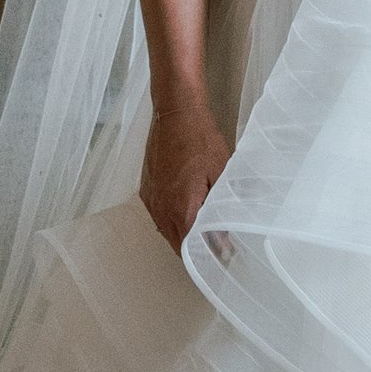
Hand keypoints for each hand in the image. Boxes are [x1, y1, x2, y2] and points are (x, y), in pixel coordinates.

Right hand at [141, 102, 229, 252]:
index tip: (221, 256)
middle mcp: (162, 210)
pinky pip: (158, 215)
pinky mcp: (146, 190)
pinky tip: (185, 210)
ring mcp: (151, 200)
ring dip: (181, 235)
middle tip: (215, 244)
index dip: (205, 257)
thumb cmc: (201, 141)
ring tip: (202, 229)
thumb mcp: (220, 175)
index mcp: (182, 209)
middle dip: (194, 249)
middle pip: (176, 245)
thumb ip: (221, 211)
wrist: (175, 114)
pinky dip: (170, 220)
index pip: (189, 250)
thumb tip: (224, 240)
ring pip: (165, 231)